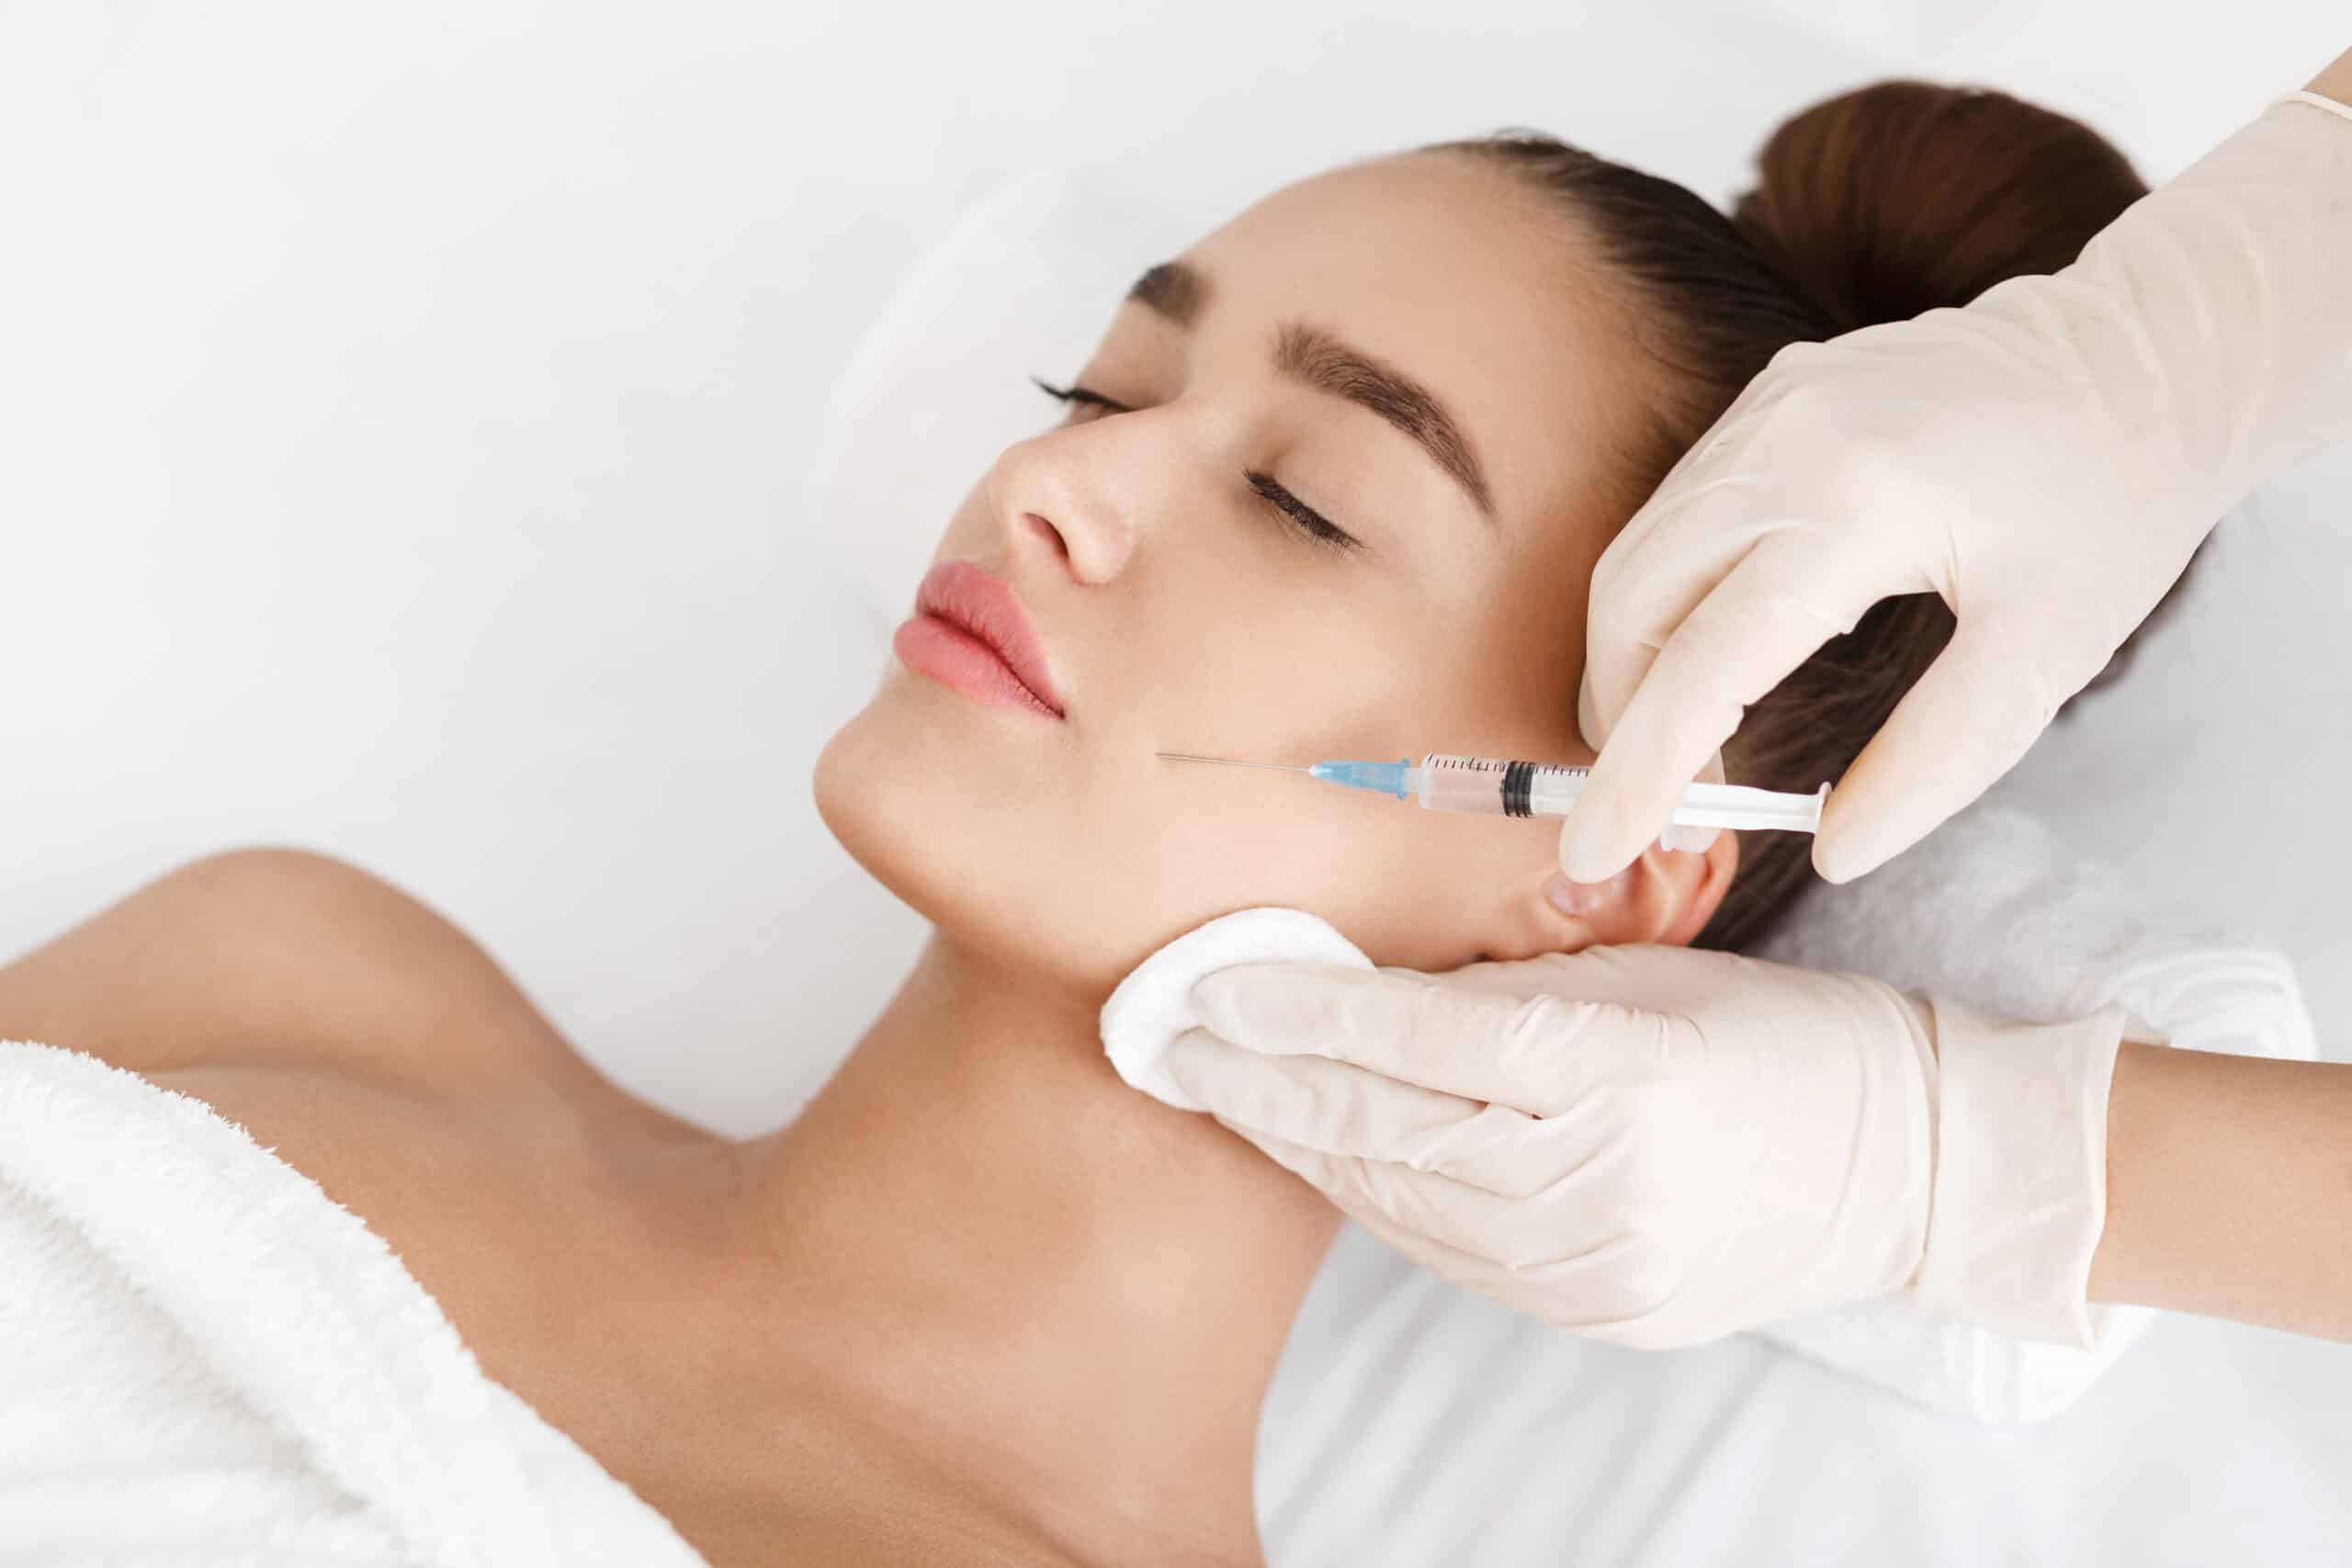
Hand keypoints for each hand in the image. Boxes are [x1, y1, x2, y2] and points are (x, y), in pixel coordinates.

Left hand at [1161, 943, 2127, 1348]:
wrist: (1908, 1164)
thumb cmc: (1774, 1032)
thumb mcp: (1643, 971)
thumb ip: (1505, 982)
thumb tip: (1364, 984)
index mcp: (1627, 1068)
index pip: (1419, 1039)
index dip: (1301, 1012)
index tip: (1210, 987)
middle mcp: (1609, 1180)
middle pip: (1390, 1130)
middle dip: (1267, 1085)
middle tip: (1173, 1041)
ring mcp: (1604, 1265)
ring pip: (1405, 1203)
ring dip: (1305, 1146)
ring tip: (1230, 1093)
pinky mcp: (1602, 1314)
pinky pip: (1454, 1254)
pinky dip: (1378, 1200)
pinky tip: (1326, 1155)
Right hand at [1558, 93, 2351, 885]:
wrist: (2145, 354)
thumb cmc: (2115, 505)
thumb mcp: (2052, 650)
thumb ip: (1939, 759)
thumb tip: (1832, 853)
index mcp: (1858, 506)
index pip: (1703, 667)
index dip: (1640, 774)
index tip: (1599, 851)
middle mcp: (1784, 442)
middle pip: (1633, 608)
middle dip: (1626, 722)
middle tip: (1677, 813)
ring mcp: (1765, 409)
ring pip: (1636, 559)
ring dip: (1637, 665)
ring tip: (1695, 751)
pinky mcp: (1767, 399)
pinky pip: (1674, 516)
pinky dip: (1666, 603)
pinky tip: (1719, 659)